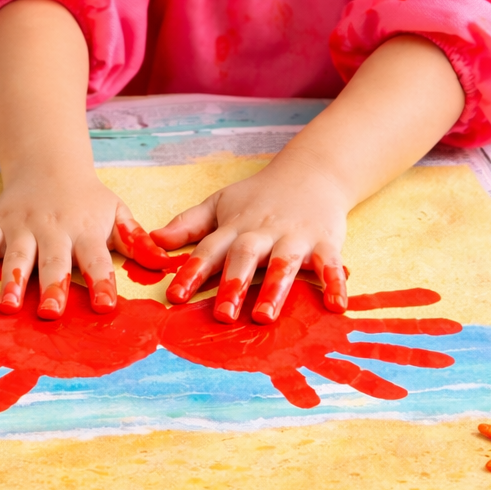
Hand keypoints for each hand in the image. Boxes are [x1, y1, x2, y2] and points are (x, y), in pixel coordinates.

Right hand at [0, 172, 176, 319]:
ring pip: (15, 257)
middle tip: (50, 313)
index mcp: (85, 230)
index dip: (101, 282)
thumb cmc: (87, 199)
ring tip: (6, 306)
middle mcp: (53, 230)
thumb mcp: (117, 212)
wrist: (48, 161)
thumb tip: (164, 265)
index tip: (106, 307)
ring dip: (9, 281)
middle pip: (53, 262)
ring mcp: (21, 228)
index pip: (96, 259)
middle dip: (51, 287)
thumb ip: (137, 240)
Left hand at [152, 162, 348, 323]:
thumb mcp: (220, 204)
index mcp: (235, 227)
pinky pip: (331, 264)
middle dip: (233, 285)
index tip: (174, 297)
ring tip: (264, 317)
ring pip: (284, 262)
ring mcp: (295, 236)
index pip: (208, 250)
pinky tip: (336, 306)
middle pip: (245, 257)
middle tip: (222, 316)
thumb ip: (188, 224)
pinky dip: (335, 283)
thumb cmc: (260, 196)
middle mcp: (263, 232)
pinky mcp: (326, 241)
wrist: (312, 172)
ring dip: (275, 289)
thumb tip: (153, 241)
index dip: (191, 273)